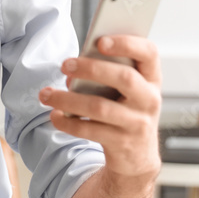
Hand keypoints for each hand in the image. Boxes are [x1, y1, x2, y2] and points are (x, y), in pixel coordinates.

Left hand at [39, 35, 161, 177]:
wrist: (137, 156)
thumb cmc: (126, 111)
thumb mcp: (128, 91)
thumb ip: (109, 73)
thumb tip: (75, 68)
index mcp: (151, 79)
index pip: (149, 53)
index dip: (127, 44)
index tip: (100, 41)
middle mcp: (149, 100)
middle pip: (124, 78)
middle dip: (91, 68)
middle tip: (65, 65)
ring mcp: (137, 124)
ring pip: (100, 107)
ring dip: (68, 99)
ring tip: (46, 94)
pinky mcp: (121, 144)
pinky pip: (89, 130)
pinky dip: (67, 123)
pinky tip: (55, 115)